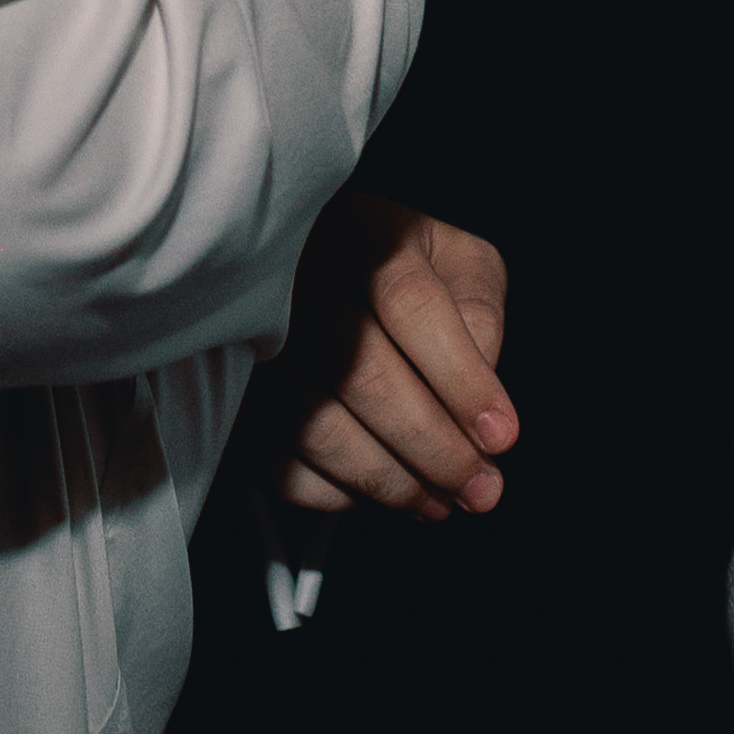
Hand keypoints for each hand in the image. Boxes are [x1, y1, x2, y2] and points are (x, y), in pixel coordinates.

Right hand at [270, 197, 520, 520]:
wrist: (326, 266)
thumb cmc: (404, 268)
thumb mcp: (461, 267)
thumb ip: (481, 320)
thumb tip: (480, 406)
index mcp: (365, 232)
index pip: (411, 306)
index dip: (461, 380)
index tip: (500, 437)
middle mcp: (298, 276)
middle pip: (362, 373)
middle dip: (432, 448)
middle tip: (478, 490)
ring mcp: (253, 334)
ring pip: (315, 425)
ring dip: (387, 481)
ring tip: (435, 501)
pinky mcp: (232, 390)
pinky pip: (272, 458)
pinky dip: (330, 493)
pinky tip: (374, 494)